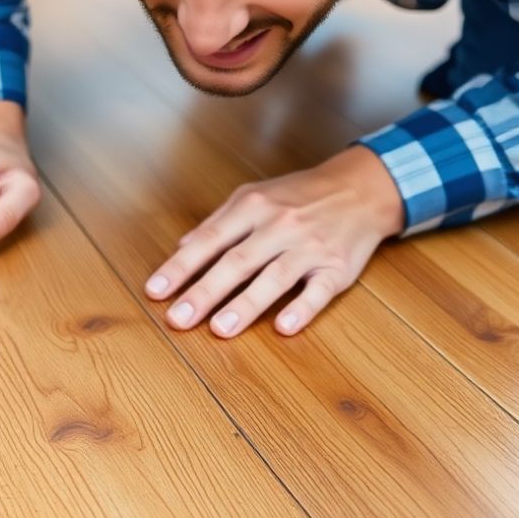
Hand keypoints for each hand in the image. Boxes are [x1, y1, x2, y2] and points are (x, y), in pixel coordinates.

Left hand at [143, 145, 404, 337]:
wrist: (362, 188)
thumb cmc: (300, 195)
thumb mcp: (254, 195)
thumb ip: (218, 223)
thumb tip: (181, 248)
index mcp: (254, 206)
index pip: (210, 241)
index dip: (181, 267)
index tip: (156, 292)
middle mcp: (280, 225)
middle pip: (237, 262)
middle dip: (205, 292)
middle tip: (178, 319)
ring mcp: (310, 247)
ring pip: (274, 277)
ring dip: (246, 305)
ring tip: (220, 329)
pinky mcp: (338, 267)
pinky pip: (319, 291)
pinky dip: (302, 308)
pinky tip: (284, 327)